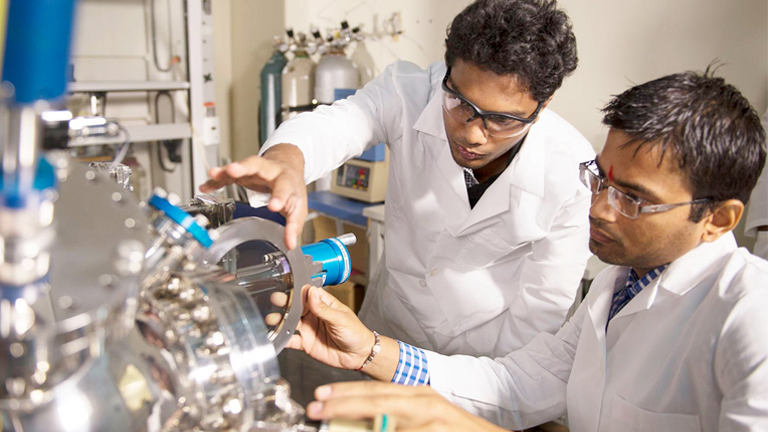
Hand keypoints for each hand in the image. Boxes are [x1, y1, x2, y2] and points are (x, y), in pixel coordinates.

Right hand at [199, 144, 306, 248]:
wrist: (288, 167)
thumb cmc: (292, 189)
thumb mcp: (297, 209)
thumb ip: (293, 227)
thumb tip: (290, 244)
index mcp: (286, 181)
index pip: (284, 189)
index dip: (279, 197)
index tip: (274, 206)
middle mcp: (270, 171)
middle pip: (258, 166)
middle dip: (245, 168)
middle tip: (233, 171)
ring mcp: (255, 170)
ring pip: (241, 167)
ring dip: (226, 170)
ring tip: (214, 174)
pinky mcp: (243, 173)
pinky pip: (228, 176)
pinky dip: (216, 181)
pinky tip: (205, 186)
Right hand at [279, 285, 375, 369]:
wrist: (359, 355)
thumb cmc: (355, 333)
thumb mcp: (340, 319)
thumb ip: (323, 308)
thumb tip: (311, 292)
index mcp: (323, 304)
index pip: (307, 293)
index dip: (296, 290)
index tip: (285, 287)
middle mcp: (313, 315)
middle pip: (295, 307)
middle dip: (284, 303)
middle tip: (275, 300)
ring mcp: (308, 329)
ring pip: (290, 323)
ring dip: (280, 321)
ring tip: (271, 319)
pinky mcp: (306, 343)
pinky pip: (291, 341)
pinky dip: (283, 339)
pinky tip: (276, 337)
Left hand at [306, 381, 510, 431]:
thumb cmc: (453, 431)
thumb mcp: (424, 415)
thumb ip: (394, 414)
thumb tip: (359, 419)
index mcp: (419, 395)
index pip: (376, 389)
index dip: (346, 392)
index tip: (321, 395)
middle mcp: (424, 405)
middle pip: (376, 401)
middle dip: (342, 404)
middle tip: (315, 408)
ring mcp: (429, 422)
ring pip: (383, 424)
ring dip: (356, 427)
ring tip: (331, 425)